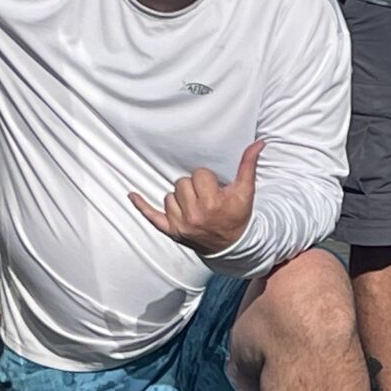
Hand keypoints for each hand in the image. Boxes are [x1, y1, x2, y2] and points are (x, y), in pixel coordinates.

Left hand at [130, 141, 262, 255]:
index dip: (208, 180)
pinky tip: (132, 195)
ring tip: (195, 207)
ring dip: (180, 198)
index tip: (216, 190)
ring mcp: (180, 225)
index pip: (199, 175)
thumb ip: (248, 166)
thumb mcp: (245, 192)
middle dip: (194, 188)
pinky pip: (152, 217)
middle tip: (206, 199)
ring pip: (170, 196)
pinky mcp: (171, 231)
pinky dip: (142, 206)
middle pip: (182, 183)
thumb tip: (258, 143)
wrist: (232, 247)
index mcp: (211, 203)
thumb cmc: (238, 216)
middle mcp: (193, 215)